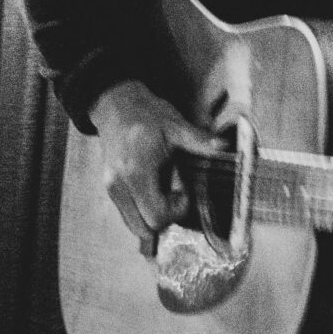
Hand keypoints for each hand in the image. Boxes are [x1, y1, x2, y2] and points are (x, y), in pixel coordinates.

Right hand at [89, 79, 225, 250]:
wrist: (116, 105)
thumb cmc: (146, 114)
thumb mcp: (175, 125)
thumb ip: (198, 140)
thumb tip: (223, 146)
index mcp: (136, 172)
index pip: (155, 215)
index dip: (176, 210)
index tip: (184, 192)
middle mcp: (119, 185)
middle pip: (143, 228)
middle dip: (165, 218)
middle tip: (176, 195)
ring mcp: (111, 188)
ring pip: (133, 224)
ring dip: (153, 216)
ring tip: (165, 191)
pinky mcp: (109, 188)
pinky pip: (127, 213)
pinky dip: (143, 210)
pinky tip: (154, 190)